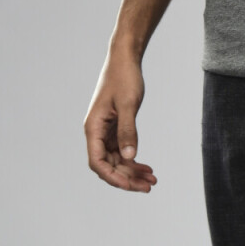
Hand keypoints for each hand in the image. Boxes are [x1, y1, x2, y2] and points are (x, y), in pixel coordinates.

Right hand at [84, 52, 157, 191]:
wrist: (125, 59)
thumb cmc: (124, 77)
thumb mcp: (128, 104)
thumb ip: (128, 130)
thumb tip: (130, 157)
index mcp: (93, 128)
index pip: (97, 162)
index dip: (112, 176)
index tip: (130, 185)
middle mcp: (96, 132)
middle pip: (108, 165)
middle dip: (127, 178)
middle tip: (149, 186)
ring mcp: (105, 131)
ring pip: (116, 160)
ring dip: (132, 171)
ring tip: (152, 180)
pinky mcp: (115, 127)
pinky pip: (122, 150)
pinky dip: (133, 159)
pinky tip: (147, 167)